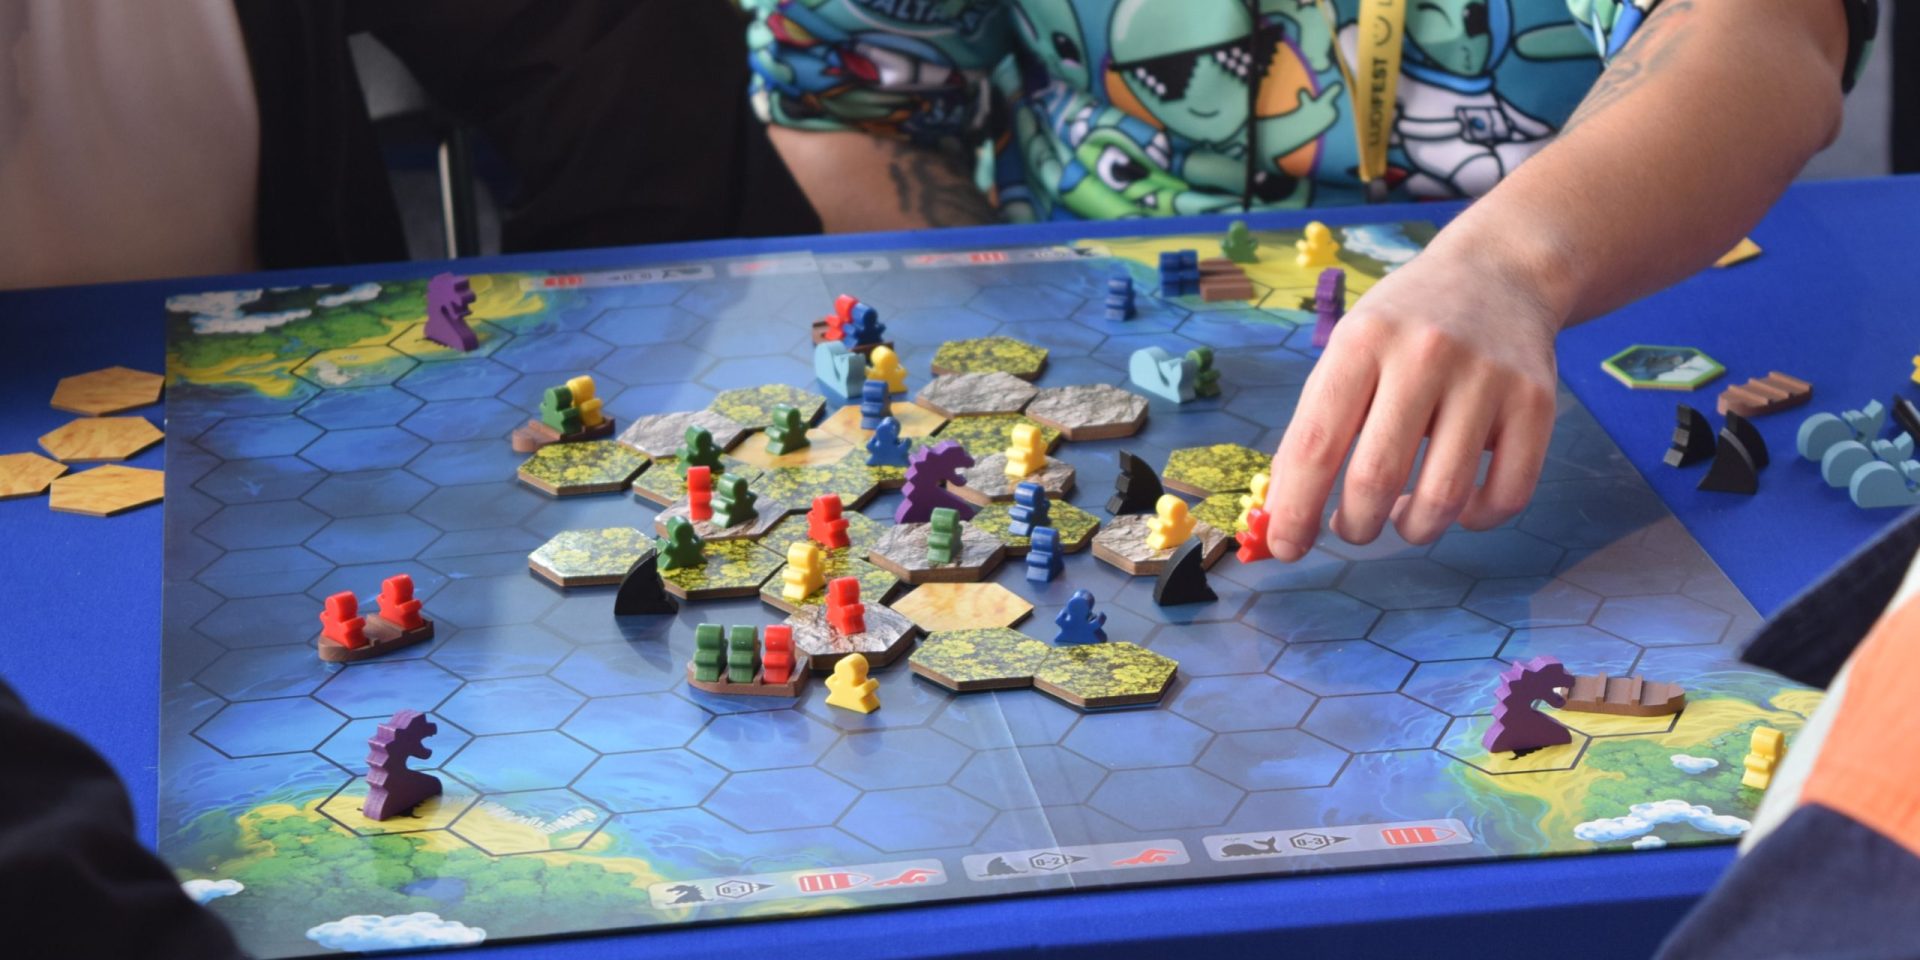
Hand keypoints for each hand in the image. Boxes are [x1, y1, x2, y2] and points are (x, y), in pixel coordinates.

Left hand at [1263, 242, 1562, 560]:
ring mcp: (1486, 377)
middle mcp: (1424, 355)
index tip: (1289, 547)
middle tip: (1352, 527)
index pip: (1315, 444)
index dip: (1295, 509)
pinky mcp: (1536, 402)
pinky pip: (1506, 496)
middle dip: (1355, 526)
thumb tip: (1284, 513)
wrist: (1502, 271)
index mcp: (1362, 342)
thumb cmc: (1406, 325)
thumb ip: (1317, 424)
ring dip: (1414, 530)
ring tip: (1404, 516)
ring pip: (1443, 499)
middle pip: (1375, 479)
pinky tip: (1459, 505)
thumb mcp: (1349, 349)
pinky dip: (1475, 519)